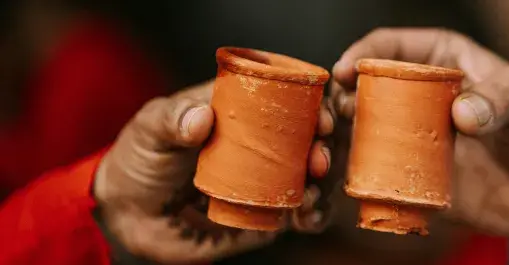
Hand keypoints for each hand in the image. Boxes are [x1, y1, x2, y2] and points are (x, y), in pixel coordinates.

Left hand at [93, 81, 334, 263]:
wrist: (126, 210)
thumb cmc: (140, 157)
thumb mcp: (151, 128)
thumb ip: (172, 119)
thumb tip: (201, 119)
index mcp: (244, 111)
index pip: (290, 102)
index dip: (313, 107)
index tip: (321, 119)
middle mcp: (262, 145)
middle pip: (308, 142)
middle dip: (323, 150)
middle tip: (318, 161)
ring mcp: (265, 180)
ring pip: (309, 180)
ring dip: (320, 186)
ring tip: (308, 195)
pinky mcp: (263, 216)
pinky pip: (296, 216)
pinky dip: (310, 216)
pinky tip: (305, 217)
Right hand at [333, 28, 508, 262]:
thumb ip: (506, 94)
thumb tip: (462, 115)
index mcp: (446, 60)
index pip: (392, 46)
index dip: (363, 54)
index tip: (346, 72)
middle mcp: (423, 97)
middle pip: (367, 88)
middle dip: (341, 98)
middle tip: (336, 115)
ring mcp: (417, 139)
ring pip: (365, 132)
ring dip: (342, 139)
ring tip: (332, 150)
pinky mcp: (417, 179)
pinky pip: (379, 176)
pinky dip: (358, 179)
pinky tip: (348, 185)